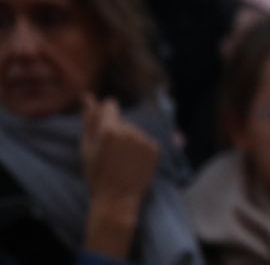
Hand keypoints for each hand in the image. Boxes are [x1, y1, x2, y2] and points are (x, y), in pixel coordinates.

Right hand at [81, 95, 158, 256]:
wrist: (116, 199)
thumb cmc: (96, 175)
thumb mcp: (87, 148)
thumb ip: (89, 120)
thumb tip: (88, 96)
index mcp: (109, 130)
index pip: (111, 106)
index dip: (106, 115)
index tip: (104, 127)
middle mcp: (129, 131)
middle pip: (123, 122)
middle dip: (116, 132)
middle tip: (110, 155)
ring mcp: (144, 139)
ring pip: (135, 132)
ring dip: (129, 142)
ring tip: (121, 161)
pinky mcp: (156, 148)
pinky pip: (146, 141)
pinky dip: (140, 150)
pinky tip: (133, 164)